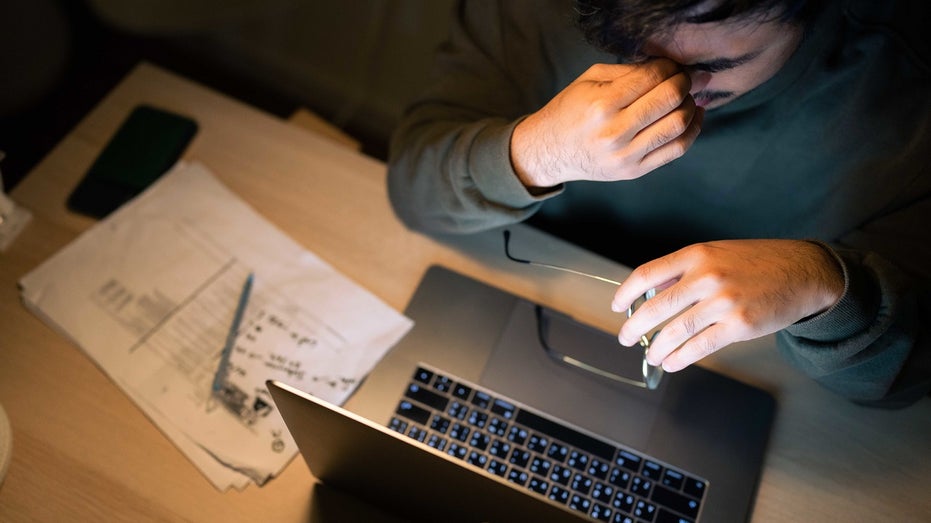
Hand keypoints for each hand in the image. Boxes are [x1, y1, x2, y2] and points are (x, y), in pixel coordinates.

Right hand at [510, 59, 702, 187]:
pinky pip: (676, 150)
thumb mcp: (590, 80)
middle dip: (685, 82)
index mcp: (601, 104)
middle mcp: (614, 131)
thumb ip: (629, 71)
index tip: (673, 66)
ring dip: (691, 105)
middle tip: (686, 78)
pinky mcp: (633, 171)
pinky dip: (692, 130)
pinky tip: (692, 117)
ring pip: (678, 125)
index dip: (670, 67)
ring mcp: (625, 155)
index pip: (652, 77)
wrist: (549, 151)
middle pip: (670, 99)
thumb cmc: (570, 110)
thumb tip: (670, 67)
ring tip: (686, 98)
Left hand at [612, 240, 844, 371]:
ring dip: (657, 348)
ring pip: (675, 331)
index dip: (626, 293)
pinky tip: (672, 362)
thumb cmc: (757, 262)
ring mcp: (723, 302)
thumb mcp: (716, 253)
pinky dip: (681, 358)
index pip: (646, 275)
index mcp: (697, 255)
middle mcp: (707, 277)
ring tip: (651, 354)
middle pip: (656, 308)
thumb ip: (683, 271)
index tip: (617, 306)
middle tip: (626, 338)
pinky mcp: (739, 325)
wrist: (803, 272)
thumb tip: (650, 292)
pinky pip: (700, 346)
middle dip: (635, 328)